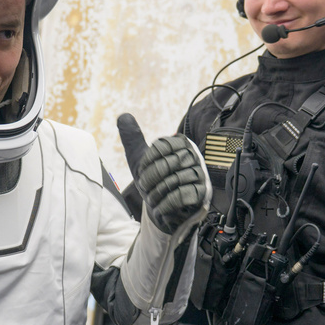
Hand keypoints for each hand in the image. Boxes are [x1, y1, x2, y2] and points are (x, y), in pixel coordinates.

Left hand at [117, 113, 207, 233]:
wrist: (164, 208)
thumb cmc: (154, 180)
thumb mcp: (140, 158)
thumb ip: (132, 137)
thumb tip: (123, 116)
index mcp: (180, 143)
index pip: (161, 146)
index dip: (146, 162)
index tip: (141, 171)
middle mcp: (193, 155)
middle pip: (167, 164)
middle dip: (149, 179)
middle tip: (145, 188)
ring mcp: (199, 174)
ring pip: (173, 181)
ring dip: (156, 193)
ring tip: (153, 198)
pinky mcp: (201, 193)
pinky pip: (181, 196)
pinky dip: (165, 204)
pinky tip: (159, 207)